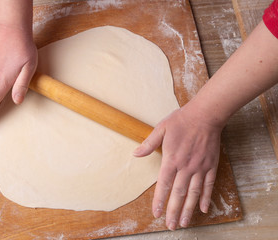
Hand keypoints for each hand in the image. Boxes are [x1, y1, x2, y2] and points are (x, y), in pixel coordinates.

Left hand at [133, 104, 222, 229]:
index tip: (156, 213)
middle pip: (179, 194)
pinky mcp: (211, 165)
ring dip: (189, 209)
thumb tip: (135, 153)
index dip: (159, 200)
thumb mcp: (161, 129)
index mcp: (171, 159)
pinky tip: (203, 209)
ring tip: (185, 223)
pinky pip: (209, 185)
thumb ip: (148, 144)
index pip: (164, 185)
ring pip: (194, 193)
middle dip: (174, 212)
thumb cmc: (182, 121)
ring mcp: (200, 167)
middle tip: (171, 226)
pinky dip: (206, 198)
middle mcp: (186, 167)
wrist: (205, 115)